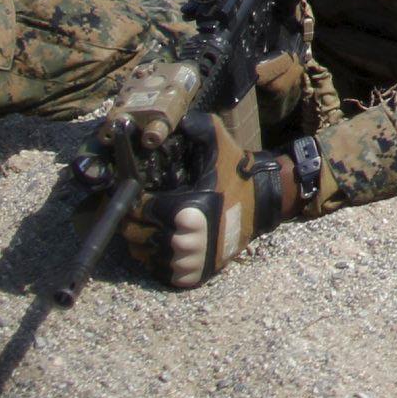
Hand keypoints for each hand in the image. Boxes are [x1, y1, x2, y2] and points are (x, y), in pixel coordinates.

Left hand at [126, 109, 266, 291]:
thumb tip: (179, 120)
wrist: (264, 203)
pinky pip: (161, 272)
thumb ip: (199, 127)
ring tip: (150, 226)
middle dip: (134, 221)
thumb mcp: (220, 145)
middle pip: (137, 235)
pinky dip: (158, 261)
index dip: (132, 200)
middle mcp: (186, 242)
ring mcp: (189, 262)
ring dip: (143, 241)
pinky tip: (164, 244)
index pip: (139, 210)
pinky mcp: (193, 276)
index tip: (136, 194)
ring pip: (145, 256)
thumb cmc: (237, 175)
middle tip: (139, 210)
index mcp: (186, 212)